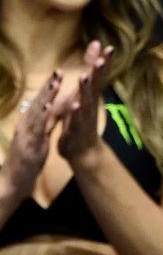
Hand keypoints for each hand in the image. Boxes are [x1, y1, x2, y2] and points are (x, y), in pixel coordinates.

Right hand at [1, 72, 62, 200]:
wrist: (11, 183)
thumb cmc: (24, 162)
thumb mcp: (36, 140)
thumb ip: (42, 126)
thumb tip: (48, 111)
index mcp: (27, 125)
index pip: (38, 102)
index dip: (47, 88)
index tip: (57, 74)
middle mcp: (25, 127)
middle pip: (37, 103)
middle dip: (48, 87)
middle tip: (58, 72)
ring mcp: (27, 136)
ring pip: (37, 113)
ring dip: (46, 97)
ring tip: (55, 84)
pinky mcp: (30, 146)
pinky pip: (38, 130)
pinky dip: (44, 117)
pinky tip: (49, 107)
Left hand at [57, 42, 113, 165]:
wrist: (85, 153)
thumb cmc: (83, 120)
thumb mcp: (86, 96)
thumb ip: (91, 75)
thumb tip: (96, 55)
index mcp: (91, 96)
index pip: (99, 76)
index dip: (104, 62)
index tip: (109, 47)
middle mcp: (90, 105)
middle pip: (95, 85)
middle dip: (98, 72)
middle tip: (103, 57)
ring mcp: (84, 117)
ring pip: (85, 102)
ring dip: (85, 90)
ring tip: (85, 77)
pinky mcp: (75, 129)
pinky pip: (74, 120)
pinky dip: (76, 112)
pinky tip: (75, 104)